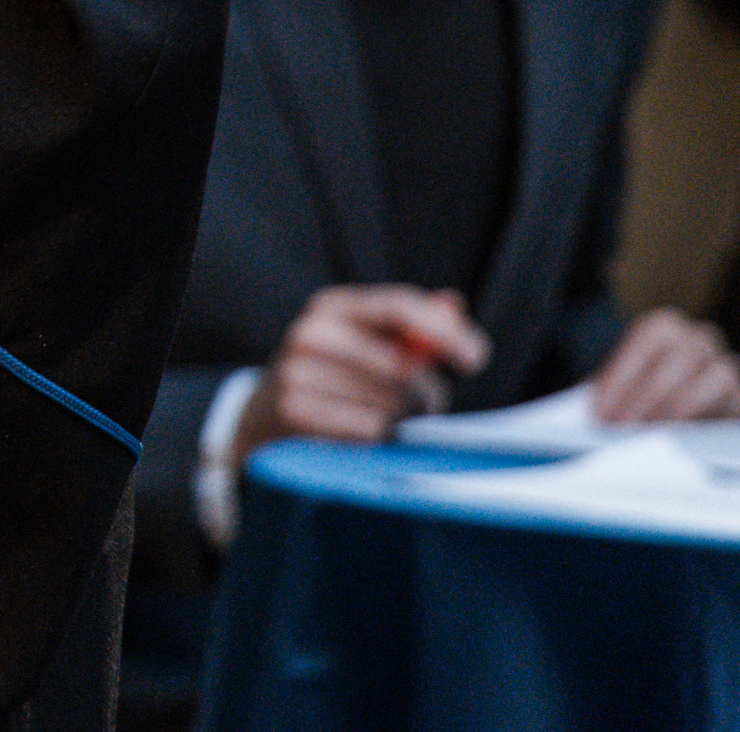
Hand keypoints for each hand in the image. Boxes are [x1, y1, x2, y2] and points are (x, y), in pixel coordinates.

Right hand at [234, 285, 488, 459]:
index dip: (443, 331)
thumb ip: (409, 323)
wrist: (263, 412)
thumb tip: (453, 303)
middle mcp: (310, 333)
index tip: (476, 359)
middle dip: (427, 393)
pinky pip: (367, 429)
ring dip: (402, 419)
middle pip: (402, 367)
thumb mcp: (363, 339)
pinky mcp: (295, 410)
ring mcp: (297, 371)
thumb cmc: (333, 374)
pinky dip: (376, 436)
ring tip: (384, 417)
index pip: (398, 307)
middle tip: (425, 404)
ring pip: (390, 404)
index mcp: (332, 306)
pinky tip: (360, 430)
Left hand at [589, 309, 739, 423]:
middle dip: (650, 397)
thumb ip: (611, 396)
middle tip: (626, 427)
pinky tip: (687, 439)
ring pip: (718, 377)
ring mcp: (726, 365)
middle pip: (681, 360)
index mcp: (664, 326)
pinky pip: (737, 403)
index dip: (621, 379)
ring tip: (657, 434)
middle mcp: (699, 339)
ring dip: (686, 406)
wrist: (672, 402)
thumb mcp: (619, 387)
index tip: (602, 412)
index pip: (644, 344)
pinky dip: (712, 420)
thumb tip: (598, 418)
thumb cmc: (637, 390)